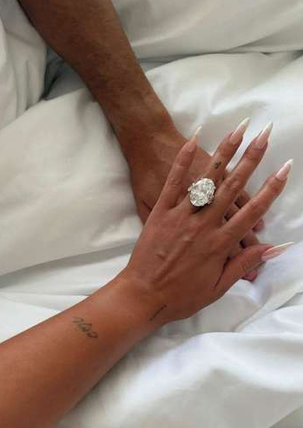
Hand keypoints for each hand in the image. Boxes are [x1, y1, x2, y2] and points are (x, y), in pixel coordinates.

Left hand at [120, 123, 290, 324]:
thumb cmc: (180, 296)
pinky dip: (183, 161)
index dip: (272, 188)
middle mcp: (203, 225)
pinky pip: (173, 183)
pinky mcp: (159, 213)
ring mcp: (181, 216)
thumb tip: (273, 248)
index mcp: (220, 244)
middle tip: (266, 136)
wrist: (141, 296)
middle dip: (251, 159)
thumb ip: (244, 264)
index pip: (252, 211)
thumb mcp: (217, 287)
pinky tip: (194, 140)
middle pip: (233, 187)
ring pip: (207, 180)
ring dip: (224, 153)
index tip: (285, 168)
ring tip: (239, 130)